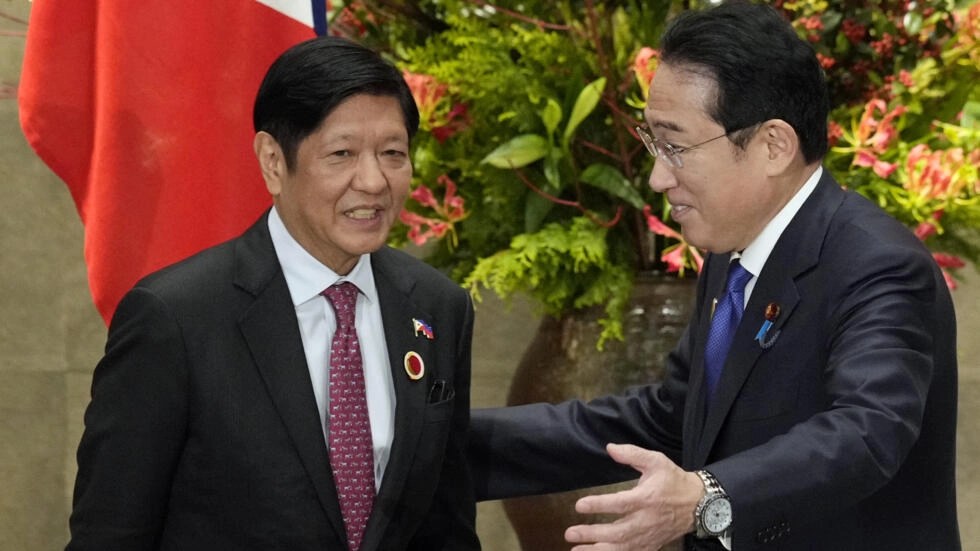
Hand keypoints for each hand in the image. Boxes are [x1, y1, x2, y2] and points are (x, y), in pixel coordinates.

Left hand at [564, 443, 703, 549]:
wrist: (699, 505)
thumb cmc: (674, 481)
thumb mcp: (656, 461)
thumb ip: (632, 454)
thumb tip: (610, 448)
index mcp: (647, 499)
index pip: (620, 504)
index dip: (599, 505)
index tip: (579, 505)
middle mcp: (646, 521)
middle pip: (617, 532)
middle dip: (592, 534)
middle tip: (570, 533)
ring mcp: (649, 537)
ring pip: (621, 548)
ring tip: (576, 550)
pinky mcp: (651, 546)